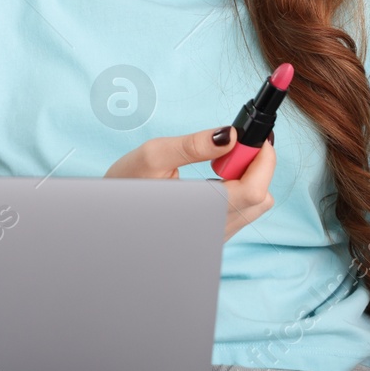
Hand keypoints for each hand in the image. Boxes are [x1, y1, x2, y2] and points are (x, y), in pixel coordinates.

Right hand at [105, 126, 277, 241]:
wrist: (108, 219)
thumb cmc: (124, 187)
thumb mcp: (153, 156)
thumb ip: (195, 145)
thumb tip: (231, 134)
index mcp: (203, 212)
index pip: (255, 189)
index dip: (262, 157)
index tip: (252, 136)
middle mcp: (215, 230)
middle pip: (261, 197)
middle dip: (253, 166)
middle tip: (225, 150)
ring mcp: (216, 236)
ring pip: (254, 206)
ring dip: (246, 179)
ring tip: (215, 165)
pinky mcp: (214, 235)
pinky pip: (242, 212)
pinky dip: (237, 190)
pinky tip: (212, 179)